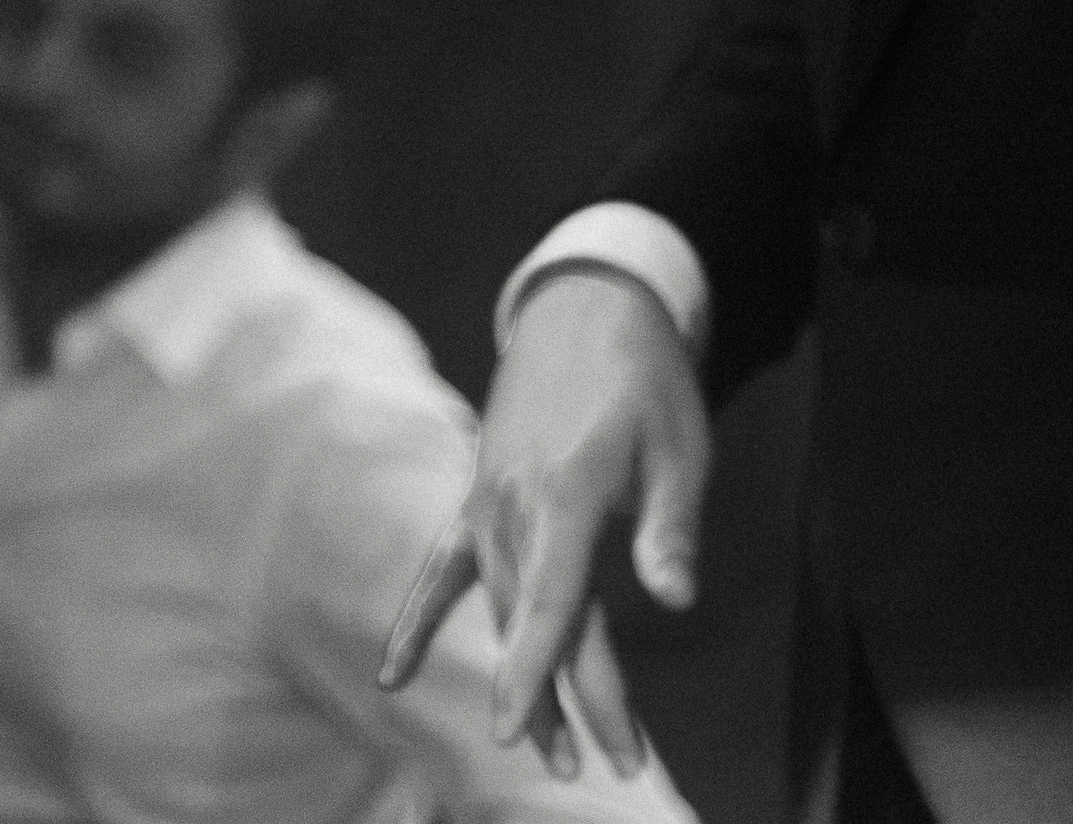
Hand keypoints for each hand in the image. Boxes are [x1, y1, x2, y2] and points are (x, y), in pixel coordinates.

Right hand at [379, 263, 704, 779]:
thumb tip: (673, 598)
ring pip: (501, 606)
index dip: (545, 672)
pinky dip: (420, 622)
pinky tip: (394, 678)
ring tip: (550, 750)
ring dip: (525, 676)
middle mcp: (513, 502)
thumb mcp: (679, 444)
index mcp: (566, 491)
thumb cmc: (646, 379)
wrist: (585, 306)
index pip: (555, 601)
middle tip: (609, 766)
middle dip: (568, 699)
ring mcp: (485, 501)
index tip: (527, 733)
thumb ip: (670, 525)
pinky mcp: (476, 497)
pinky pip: (443, 571)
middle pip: (539, 619)